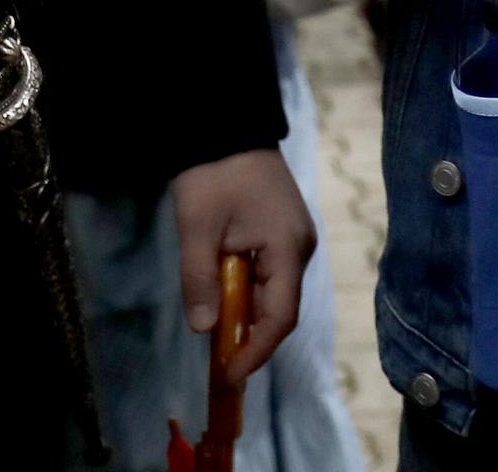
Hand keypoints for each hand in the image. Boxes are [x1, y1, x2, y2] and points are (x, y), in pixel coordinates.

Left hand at [170, 148, 314, 385]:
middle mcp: (300, 248)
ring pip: (276, 292)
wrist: (227, 126)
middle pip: (281, 307)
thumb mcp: (197, 228)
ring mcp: (294, 239)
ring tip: (220, 335)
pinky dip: (250, 293)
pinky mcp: (282, 232)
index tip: (231, 371)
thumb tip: (204, 329)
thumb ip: (201, 280)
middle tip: (220, 360)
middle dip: (252, 336)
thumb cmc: (213, 176)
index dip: (257, 348)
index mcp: (288, 248)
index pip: (281, 315)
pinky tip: (227, 300)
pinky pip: (271, 274)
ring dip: (249, 314)